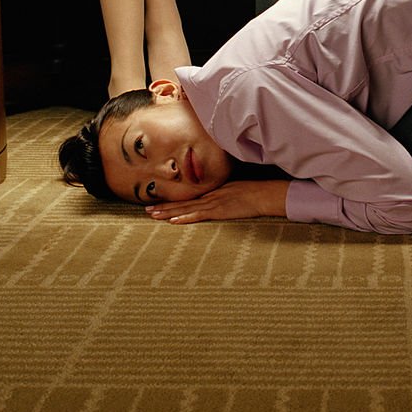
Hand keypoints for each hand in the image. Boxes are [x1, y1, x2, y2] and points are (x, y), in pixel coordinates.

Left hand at [145, 180, 289, 223]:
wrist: (265, 194)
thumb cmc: (255, 193)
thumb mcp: (236, 191)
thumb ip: (225, 195)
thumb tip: (219, 201)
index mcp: (214, 191)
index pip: (189, 197)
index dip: (173, 201)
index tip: (158, 203)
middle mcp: (210, 196)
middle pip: (183, 202)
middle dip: (164, 206)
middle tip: (146, 210)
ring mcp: (214, 203)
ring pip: (186, 208)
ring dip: (168, 212)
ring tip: (153, 215)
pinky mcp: (219, 211)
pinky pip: (199, 215)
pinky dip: (186, 217)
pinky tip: (173, 221)